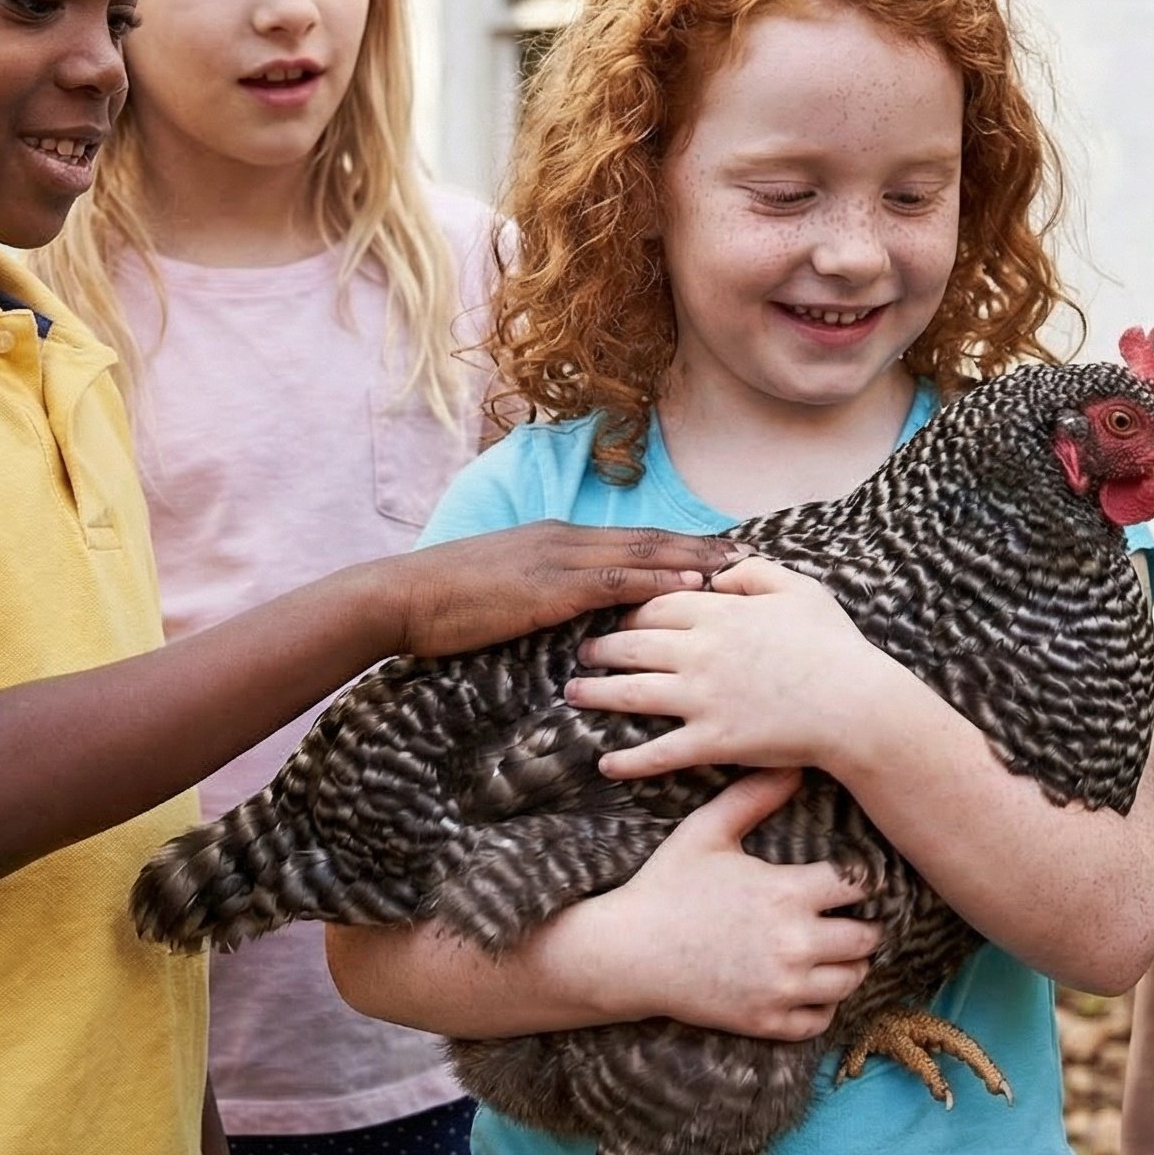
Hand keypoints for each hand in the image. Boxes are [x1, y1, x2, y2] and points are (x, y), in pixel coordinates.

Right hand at [383, 524, 741, 659]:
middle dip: (701, 547)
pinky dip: (659, 581)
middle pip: (649, 539)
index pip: (631, 539)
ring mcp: (559, 559)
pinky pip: (616, 582)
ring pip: (642, 554)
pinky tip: (691, 588)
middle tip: (750, 555)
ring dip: (694, 560)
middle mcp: (566, 540)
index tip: (718, 551)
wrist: (403, 597)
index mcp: (556, 539)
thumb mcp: (504, 589)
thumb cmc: (445, 602)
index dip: (678, 544)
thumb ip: (542, 593)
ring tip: (738, 569)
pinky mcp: (550, 587)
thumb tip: (573, 615)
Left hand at [568, 558, 905, 779]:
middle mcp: (700, 653)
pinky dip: (628, 761)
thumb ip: (754, 573)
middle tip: (583, 652)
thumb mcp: (799, 589)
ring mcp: (701, 699)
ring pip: (631, 694)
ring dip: (596, 694)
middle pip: (632, 645)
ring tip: (573, 694)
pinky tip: (606, 764)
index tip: (619, 617)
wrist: (855, 705)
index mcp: (719, 613)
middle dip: (601, 647)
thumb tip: (718, 572)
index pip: (656, 605)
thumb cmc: (833, 646)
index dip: (632, 610)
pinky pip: (658, 753)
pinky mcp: (711, 742)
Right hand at [568, 767, 880, 1038]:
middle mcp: (794, 943)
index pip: (862, 885)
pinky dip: (823, 1003)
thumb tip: (794, 766)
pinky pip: (822, 1019)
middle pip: (868, 938)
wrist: (625, 955)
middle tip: (851, 917)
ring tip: (833, 949)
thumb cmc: (665, 886)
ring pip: (852, 980)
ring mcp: (782, 987)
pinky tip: (808, 983)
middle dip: (865, 924)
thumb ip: (753, 797)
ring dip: (849, 964)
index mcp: (786, 893)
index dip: (863, 879)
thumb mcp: (706, 832)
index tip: (854, 878)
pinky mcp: (767, 1021)